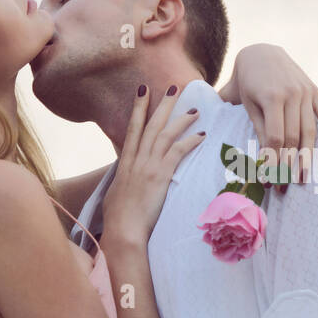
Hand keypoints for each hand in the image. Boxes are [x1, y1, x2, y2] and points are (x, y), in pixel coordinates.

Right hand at [102, 84, 205, 243]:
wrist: (123, 230)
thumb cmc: (118, 219)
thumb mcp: (116, 194)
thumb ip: (123, 182)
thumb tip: (125, 181)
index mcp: (125, 163)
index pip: (133, 128)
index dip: (139, 108)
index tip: (144, 90)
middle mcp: (136, 159)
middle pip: (151, 124)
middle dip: (163, 104)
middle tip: (174, 87)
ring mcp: (148, 166)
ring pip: (166, 134)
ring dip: (181, 119)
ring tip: (194, 109)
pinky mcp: (160, 175)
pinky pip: (178, 152)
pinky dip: (190, 141)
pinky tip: (202, 135)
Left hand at [225, 43, 317, 184]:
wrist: (262, 53)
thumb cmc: (247, 82)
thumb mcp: (247, 103)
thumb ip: (257, 128)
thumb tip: (263, 160)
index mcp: (272, 96)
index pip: (275, 137)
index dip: (272, 160)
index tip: (269, 180)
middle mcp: (292, 94)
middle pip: (293, 138)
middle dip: (288, 164)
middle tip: (285, 186)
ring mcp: (307, 92)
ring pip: (310, 132)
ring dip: (308, 158)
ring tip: (304, 179)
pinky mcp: (316, 92)